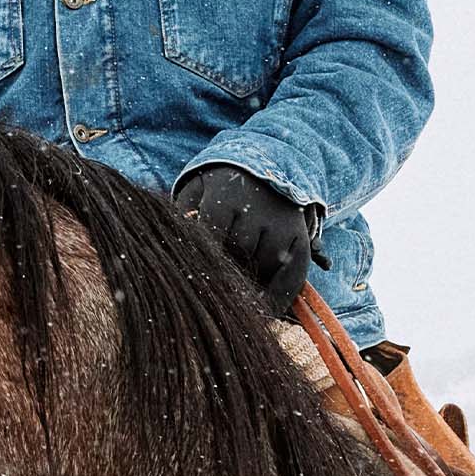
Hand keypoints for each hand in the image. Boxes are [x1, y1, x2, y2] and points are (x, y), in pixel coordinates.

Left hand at [173, 165, 315, 310]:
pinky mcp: (299, 234)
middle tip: (214, 288)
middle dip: (226, 271)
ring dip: (253, 281)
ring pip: (266, 265)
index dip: (204, 260)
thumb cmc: (218, 188)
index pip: (212, 236)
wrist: (262, 165)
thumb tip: (175, 245)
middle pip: (239, 252)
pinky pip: (295, 271)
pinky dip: (283, 294)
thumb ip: (183, 214)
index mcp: (225, 196)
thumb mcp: (196, 190)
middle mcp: (257, 208)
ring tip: (236, 292)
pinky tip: (270, 310)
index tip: (195, 279)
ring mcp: (281, 223)